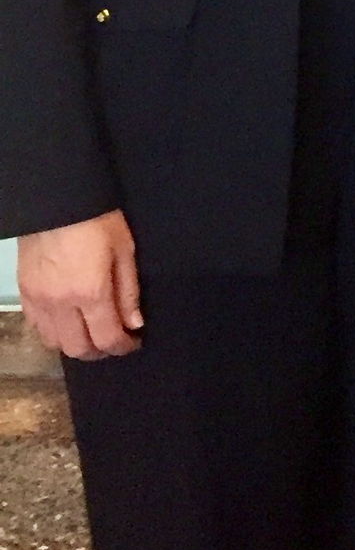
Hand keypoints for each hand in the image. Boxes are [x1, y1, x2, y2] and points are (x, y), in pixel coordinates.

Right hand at [18, 209, 141, 360]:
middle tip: (114, 340)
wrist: (57, 198)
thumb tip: (134, 323)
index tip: (134, 342)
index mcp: (90, 292)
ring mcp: (39, 300)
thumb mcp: (124, 248)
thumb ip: (129, 290)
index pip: (107, 338)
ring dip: (75, 344)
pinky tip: (67, 321)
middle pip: (78, 349)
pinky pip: (37, 326)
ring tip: (91, 332)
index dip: (123, 346)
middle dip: (100, 351)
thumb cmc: (98, 218)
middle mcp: (61, 304)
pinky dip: (54, 332)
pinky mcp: (24, 291)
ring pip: (55, 343)